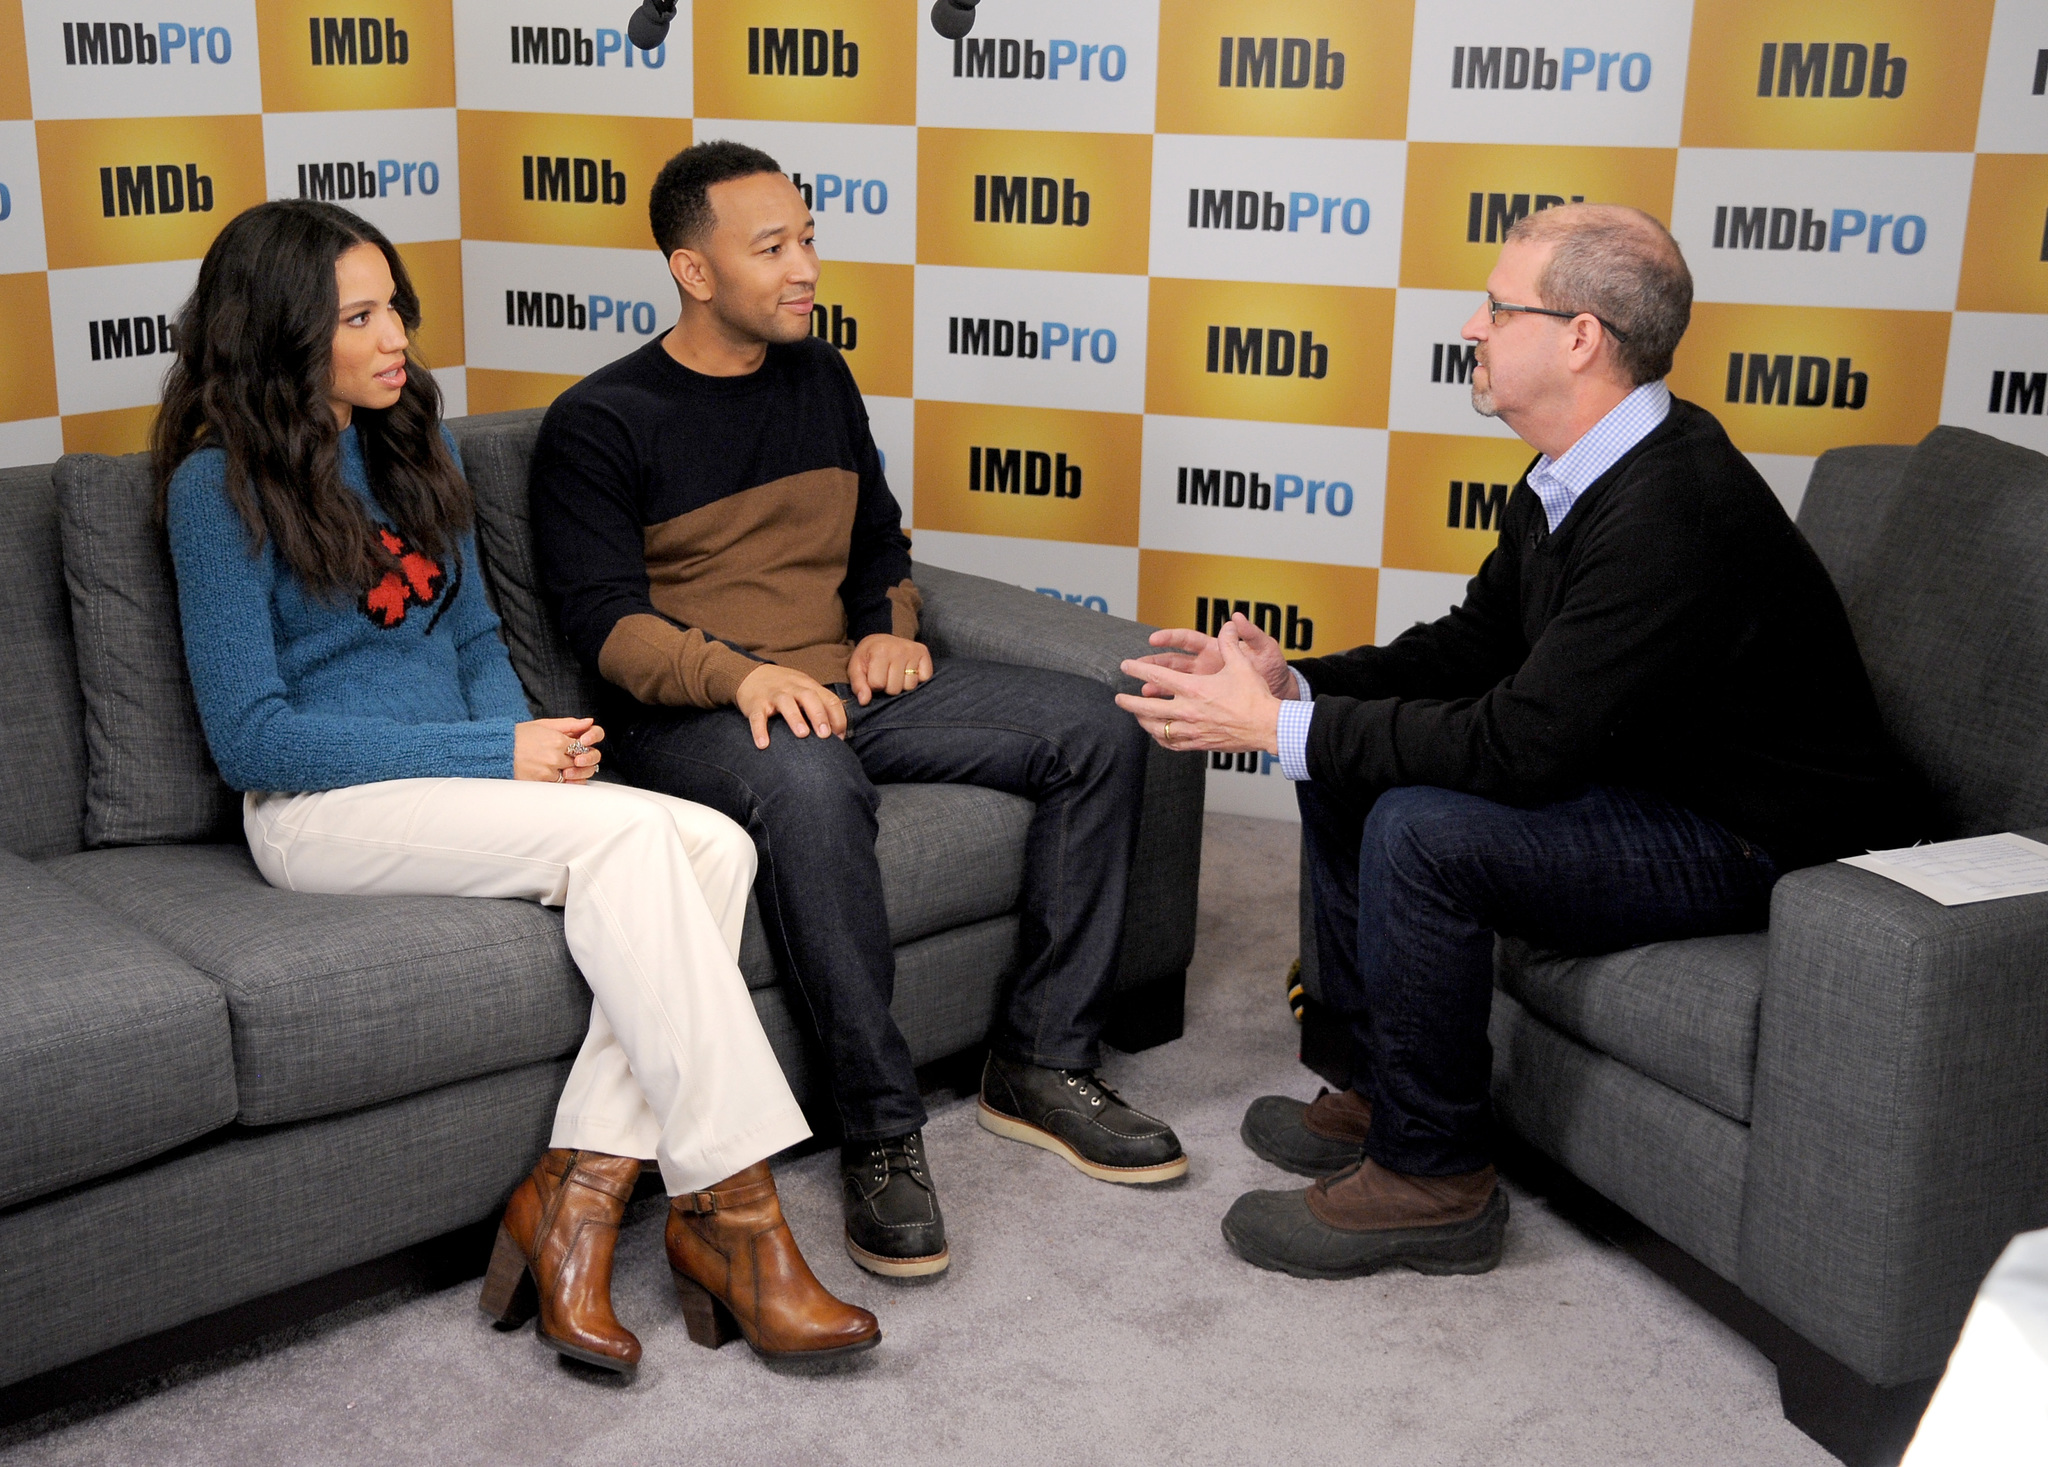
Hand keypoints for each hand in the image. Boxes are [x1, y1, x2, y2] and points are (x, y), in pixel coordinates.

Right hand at [515, 716, 603, 782]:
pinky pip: (559, 786)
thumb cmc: (519, 736)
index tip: (574, 749)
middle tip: (566, 758)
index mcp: (558, 741)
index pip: (583, 747)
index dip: (580, 749)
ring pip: (570, 776)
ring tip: (555, 766)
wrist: (497, 750)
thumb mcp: (544, 724)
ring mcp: (548, 772)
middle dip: (576, 761)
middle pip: (579, 763)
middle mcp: (555, 757)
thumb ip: (570, 724)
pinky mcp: (540, 783)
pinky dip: (559, 782)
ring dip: (567, 773)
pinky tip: (550, 774)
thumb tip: (589, 722)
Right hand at [736, 664, 847, 749]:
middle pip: (809, 697)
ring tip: (802, 734)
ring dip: (795, 718)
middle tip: (825, 735)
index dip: (838, 718)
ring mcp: (773, 694)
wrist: (750, 675)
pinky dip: (760, 729)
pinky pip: (757, 716)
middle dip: (819, 715)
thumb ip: (820, 706)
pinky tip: (763, 744)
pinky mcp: (755, 703)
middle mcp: (792, 687)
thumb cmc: (784, 689)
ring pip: (786, 702)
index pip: (829, 699)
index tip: (840, 737)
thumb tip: (839, 733)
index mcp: (808, 686)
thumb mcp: (804, 690)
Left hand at [848, 633, 933, 704]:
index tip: (873, 676)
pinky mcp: (924, 653)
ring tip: (896, 674)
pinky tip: (907, 671)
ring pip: (910, 687)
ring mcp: (913, 650)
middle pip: (895, 689)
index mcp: (880, 651)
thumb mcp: (856, 668)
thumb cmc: (868, 657)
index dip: (873, 685)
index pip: (878, 684)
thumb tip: (864, 701)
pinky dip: (916, 679)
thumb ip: (858, 685)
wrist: (882, 640)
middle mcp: (899, 649)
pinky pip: (924, 679)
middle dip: (888, 687)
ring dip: (902, 685)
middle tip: (885, 675)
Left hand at [1116, 621, 1282, 754]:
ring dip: (1142, 721)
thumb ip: (1230, 643)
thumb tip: (1229, 624)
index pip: (1157, 677)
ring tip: (1135, 716)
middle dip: (1129, 702)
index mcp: (1195, 688)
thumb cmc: (1255, 696)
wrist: (1267, 726)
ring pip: (1157, 728)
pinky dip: (1160, 738)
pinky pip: (1172, 743)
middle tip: (1118, 699)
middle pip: (1147, 708)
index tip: (1125, 666)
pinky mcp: (1199, 743)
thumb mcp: (1241, 664)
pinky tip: (1157, 734)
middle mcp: (1188, 710)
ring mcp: (1192, 729)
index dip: (1138, 670)